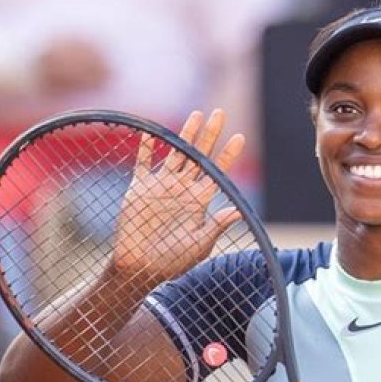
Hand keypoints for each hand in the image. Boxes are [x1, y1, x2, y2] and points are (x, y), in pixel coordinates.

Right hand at [111, 109, 244, 287]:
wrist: (140, 268)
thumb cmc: (172, 261)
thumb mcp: (200, 245)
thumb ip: (217, 226)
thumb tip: (239, 211)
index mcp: (200, 200)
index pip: (218, 172)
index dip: (228, 154)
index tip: (240, 137)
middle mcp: (183, 188)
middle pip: (200, 155)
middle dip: (210, 135)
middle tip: (220, 113)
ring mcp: (162, 186)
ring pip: (176, 153)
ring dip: (186, 134)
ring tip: (197, 115)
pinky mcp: (140, 188)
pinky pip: (144, 163)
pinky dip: (147, 147)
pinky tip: (151, 132)